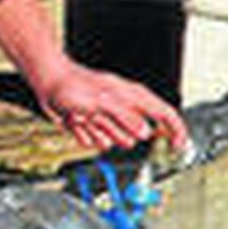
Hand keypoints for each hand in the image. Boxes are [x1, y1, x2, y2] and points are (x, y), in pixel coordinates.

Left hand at [39, 61, 187, 152]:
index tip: (180, 145)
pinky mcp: (94, 125)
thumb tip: (145, 132)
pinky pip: (96, 143)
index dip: (176, 130)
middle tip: (101, 120)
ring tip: (85, 116)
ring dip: (99, 134)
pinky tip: (76, 119)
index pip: (164, 113)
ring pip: (115, 141)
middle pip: (137, 134)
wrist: (47, 83)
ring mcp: (109, 117)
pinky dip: (85, 135)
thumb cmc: (72, 84)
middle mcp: (124, 107)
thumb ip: (125, 116)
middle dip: (120, 134)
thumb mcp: (102, 100)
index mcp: (132, 96)